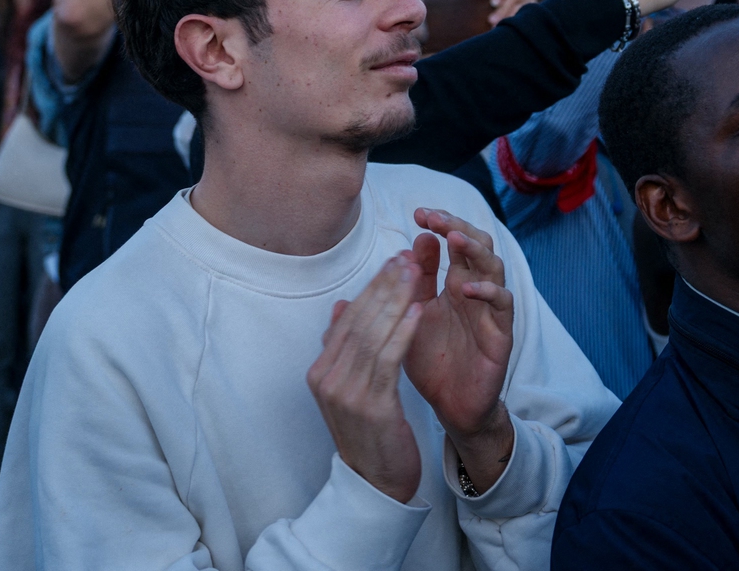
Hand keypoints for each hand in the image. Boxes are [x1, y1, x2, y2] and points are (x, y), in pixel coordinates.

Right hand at [306, 255, 425, 503]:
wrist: (375, 483)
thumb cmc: (369, 432)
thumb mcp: (351, 388)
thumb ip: (345, 349)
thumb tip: (342, 306)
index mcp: (321, 372)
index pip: (347, 319)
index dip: (371, 287)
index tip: (392, 260)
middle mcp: (327, 380)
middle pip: (358, 321)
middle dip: (383, 285)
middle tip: (405, 255)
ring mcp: (346, 393)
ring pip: (372, 335)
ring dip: (395, 300)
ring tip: (414, 272)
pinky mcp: (371, 406)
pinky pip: (388, 360)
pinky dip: (402, 331)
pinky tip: (418, 309)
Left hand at [404, 209, 517, 494]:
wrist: (450, 407)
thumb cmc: (433, 360)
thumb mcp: (415, 315)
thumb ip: (415, 281)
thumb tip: (414, 240)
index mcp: (455, 283)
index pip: (455, 240)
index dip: (441, 223)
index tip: (418, 214)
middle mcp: (476, 290)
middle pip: (478, 244)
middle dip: (458, 227)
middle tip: (435, 218)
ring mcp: (490, 310)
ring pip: (494, 267)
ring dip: (475, 251)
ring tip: (454, 240)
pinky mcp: (501, 333)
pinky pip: (503, 304)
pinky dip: (488, 292)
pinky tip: (467, 288)